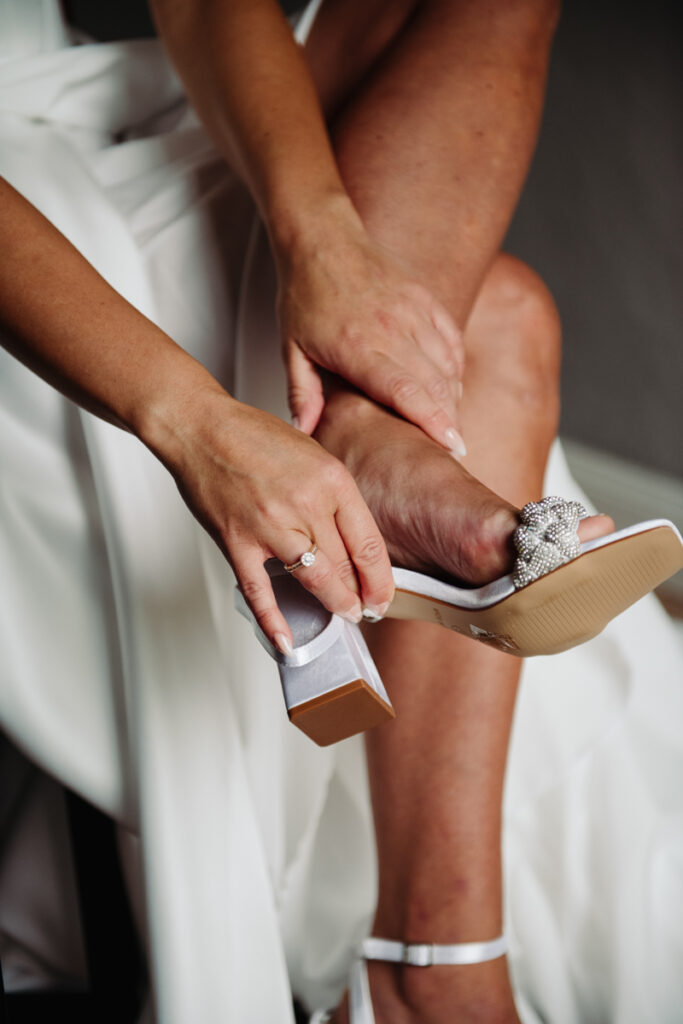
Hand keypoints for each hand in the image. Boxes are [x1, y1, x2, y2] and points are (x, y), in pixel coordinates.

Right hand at [158, 383, 393, 653]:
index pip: (368, 544)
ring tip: (341, 616)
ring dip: (332, 604)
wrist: (200, 427)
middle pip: (344, 566)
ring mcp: (270, 525)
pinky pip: (260, 591)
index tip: (383, 596)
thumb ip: (334, 496)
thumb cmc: (253, 435)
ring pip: (314, 581)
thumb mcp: (314, 453)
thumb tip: (350, 539)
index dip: (380, 580)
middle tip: (363, 610)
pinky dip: (273, 621)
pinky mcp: (238, 541)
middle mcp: (306, 504)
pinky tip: (286, 642)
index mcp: (331, 480)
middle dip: (358, 595)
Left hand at [275, 197, 465, 453]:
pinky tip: (451, 388)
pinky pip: (451, 340)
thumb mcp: (291, 350)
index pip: (406, 392)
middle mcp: (391, 329)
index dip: (433, 423)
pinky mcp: (424, 298)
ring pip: (447, 364)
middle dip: (450, 421)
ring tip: (452, 424)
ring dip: (453, 397)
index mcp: (357, 347)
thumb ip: (302, 395)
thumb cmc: (304, 295)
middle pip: (435, 384)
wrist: (321, 237)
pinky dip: (455, 368)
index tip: (451, 449)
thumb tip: (305, 433)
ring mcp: (412, 311)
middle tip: (454, 450)